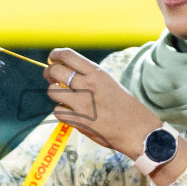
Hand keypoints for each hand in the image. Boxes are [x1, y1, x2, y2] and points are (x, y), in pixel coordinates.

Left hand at [43, 48, 160, 158]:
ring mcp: (82, 104)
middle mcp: (88, 85)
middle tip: (50, 77)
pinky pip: (58, 112)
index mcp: (97, 73)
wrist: (137, 130)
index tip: (51, 59)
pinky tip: (69, 113)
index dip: (54, 55)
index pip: (67, 55)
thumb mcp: (109, 83)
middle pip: (55, 72)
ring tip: (62, 98)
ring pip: (53, 92)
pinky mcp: (79, 121)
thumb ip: (89, 77)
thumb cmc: (125, 107)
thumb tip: (67, 73)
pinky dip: (61, 112)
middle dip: (49, 73)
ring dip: (55, 94)